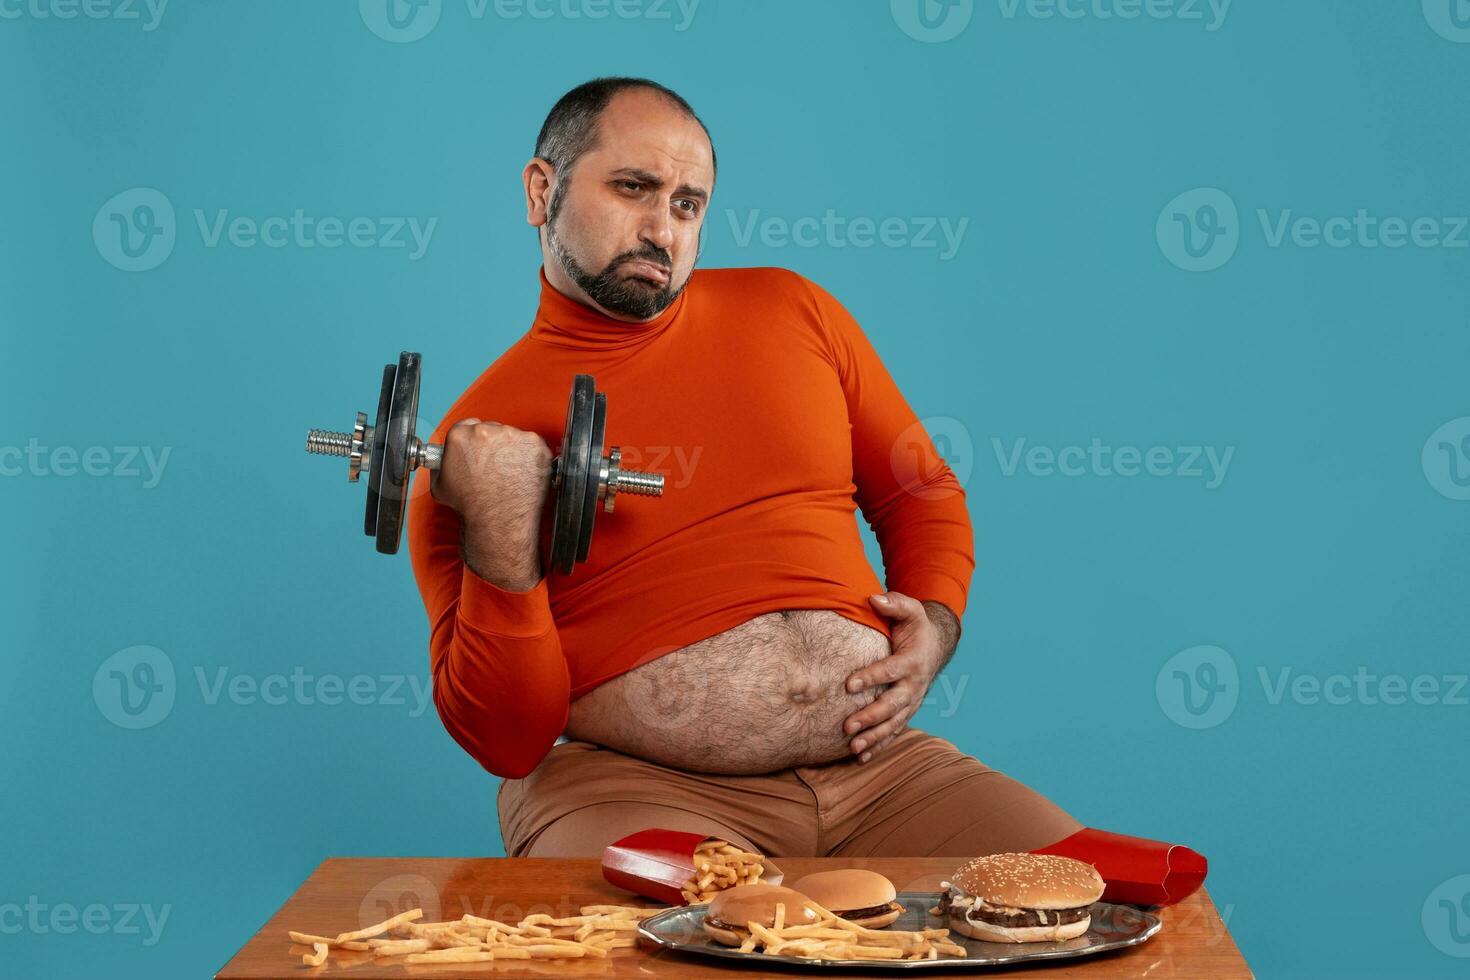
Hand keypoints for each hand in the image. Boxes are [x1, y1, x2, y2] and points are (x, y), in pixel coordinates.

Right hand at [430, 418, 553, 588]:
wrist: (498, 518)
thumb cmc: (471, 504)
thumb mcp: (440, 485)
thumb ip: (440, 465)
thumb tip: (442, 460)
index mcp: (460, 435)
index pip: (468, 426)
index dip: (474, 440)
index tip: (479, 449)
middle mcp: (487, 431)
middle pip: (491, 429)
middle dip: (493, 445)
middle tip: (495, 466)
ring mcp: (513, 436)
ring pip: (513, 437)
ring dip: (512, 450)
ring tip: (508, 473)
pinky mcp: (534, 444)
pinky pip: (532, 445)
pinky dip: (530, 457)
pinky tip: (522, 473)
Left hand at [841, 591, 944, 762]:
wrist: (934, 645)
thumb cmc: (915, 626)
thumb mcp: (910, 609)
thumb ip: (894, 604)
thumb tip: (874, 599)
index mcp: (912, 661)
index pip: (890, 670)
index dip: (871, 677)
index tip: (849, 684)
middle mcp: (914, 685)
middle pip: (892, 704)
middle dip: (871, 716)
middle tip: (847, 726)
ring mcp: (911, 701)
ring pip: (893, 723)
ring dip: (874, 737)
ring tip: (853, 747)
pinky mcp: (906, 711)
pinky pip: (893, 731)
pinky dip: (879, 746)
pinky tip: (860, 758)